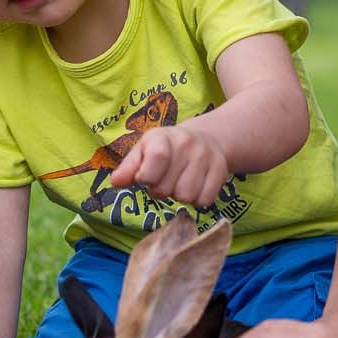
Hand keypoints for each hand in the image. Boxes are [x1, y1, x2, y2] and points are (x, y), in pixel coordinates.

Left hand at [107, 126, 230, 207]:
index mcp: (163, 137)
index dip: (147, 177)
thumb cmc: (165, 148)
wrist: (205, 138)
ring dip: (179, 195)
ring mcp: (206, 157)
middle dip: (161, 190)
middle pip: (166, 188)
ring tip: (179, 182)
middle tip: (165, 179)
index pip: (157, 159)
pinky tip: (195, 186)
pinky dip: (197, 200)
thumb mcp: (143, 150)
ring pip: (186, 196)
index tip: (145, 178)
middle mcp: (186, 144)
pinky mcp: (221, 170)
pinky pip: (205, 200)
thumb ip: (128, 167)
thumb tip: (116, 182)